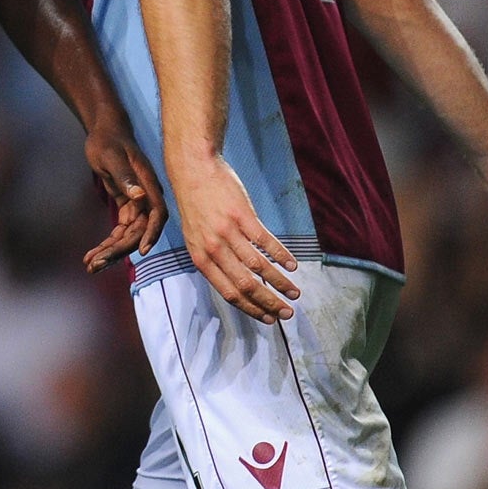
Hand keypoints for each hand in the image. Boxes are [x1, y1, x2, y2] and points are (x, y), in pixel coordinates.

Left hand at [81, 120, 167, 272]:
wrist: (104, 132)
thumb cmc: (107, 141)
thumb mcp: (112, 157)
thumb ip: (125, 177)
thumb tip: (140, 196)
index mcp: (148, 185)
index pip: (156, 214)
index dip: (151, 233)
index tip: (142, 251)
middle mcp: (146, 198)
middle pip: (138, 231)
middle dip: (119, 250)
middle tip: (96, 265)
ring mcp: (137, 204)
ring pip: (128, 234)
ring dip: (111, 251)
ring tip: (90, 265)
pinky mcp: (127, 206)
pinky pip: (120, 230)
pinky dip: (108, 242)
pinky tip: (92, 254)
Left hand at [172, 155, 299, 322]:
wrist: (192, 170)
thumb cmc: (196, 205)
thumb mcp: (196, 237)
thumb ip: (213, 259)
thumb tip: (237, 283)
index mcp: (200, 257)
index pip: (228, 292)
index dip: (250, 308)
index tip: (267, 318)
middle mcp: (213, 248)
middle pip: (246, 285)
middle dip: (269, 303)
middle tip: (287, 314)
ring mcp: (228, 232)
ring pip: (259, 266)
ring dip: (280, 283)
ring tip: (295, 292)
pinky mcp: (242, 215)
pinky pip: (266, 241)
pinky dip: (282, 255)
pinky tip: (292, 265)